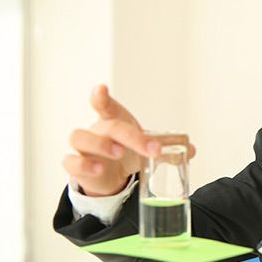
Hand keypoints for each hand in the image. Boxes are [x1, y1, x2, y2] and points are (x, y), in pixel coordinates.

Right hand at [63, 84, 196, 196]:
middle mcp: (97, 131)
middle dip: (130, 136)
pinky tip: (98, 169)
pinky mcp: (76, 166)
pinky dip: (83, 165)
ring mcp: (84, 148)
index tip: (102, 88)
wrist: (108, 174)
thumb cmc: (125, 150)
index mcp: (114, 121)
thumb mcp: (147, 147)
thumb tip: (190, 150)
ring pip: (80, 138)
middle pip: (108, 126)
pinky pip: (70, 162)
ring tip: (118, 153)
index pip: (106, 105)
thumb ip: (167, 148)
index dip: (102, 97)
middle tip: (150, 148)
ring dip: (100, 145)